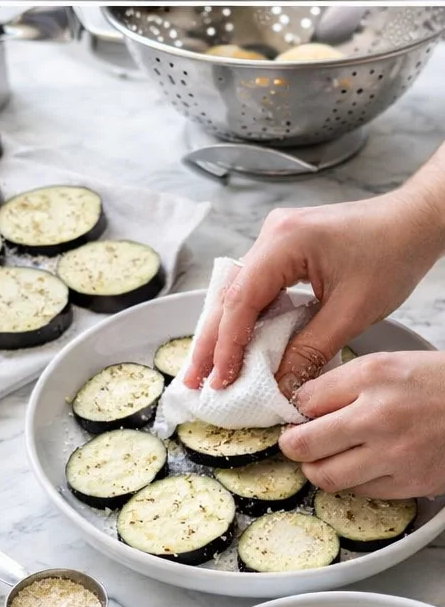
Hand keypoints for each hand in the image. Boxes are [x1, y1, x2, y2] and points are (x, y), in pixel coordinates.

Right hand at [184, 186, 443, 397]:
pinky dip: (247, 316)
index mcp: (284, 242)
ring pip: (239, 291)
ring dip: (225, 330)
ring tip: (208, 370)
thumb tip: (280, 385)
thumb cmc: (392, 255)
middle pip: (229, 294)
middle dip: (211, 341)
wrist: (414, 221)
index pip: (242, 300)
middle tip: (193, 381)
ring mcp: (275, 237)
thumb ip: (311, 349)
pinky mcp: (285, 246)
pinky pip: (256, 285)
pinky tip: (238, 343)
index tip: (220, 380)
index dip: (228, 344)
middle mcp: (271, 234)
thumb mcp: (352, 312)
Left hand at [279, 352, 444, 497]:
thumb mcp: (383, 364)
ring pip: (327, 477)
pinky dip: (351, 481)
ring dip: (317, 469)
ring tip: (324, 457)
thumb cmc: (432, 383)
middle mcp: (380, 418)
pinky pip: (360, 491)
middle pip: (305, 446)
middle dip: (292, 445)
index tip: (293, 416)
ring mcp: (395, 456)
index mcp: (371, 379)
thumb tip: (299, 407)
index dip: (292, 411)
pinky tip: (359, 465)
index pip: (304, 401)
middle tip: (296, 443)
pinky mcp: (410, 484)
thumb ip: (339, 383)